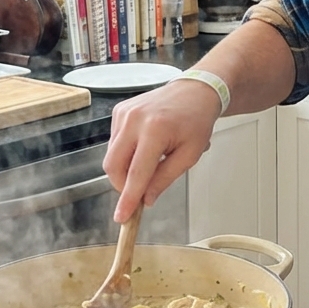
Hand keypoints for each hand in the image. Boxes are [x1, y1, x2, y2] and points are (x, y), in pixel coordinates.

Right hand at [104, 77, 221, 221]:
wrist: (195, 90)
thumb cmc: (197, 121)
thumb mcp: (190, 155)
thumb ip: (165, 178)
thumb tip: (146, 199)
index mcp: (156, 130)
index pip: (137, 173)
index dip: (128, 198)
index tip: (122, 217)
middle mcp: (134, 119)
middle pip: (114, 165)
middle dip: (123, 185)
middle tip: (140, 192)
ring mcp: (124, 113)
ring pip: (111, 155)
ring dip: (125, 169)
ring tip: (151, 162)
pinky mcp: (119, 111)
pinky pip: (114, 142)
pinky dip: (125, 153)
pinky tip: (145, 146)